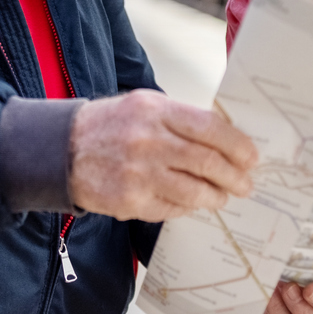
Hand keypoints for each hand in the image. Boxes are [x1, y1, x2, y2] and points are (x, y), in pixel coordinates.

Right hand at [69, 91, 258, 220]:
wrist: (61, 150)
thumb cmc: (109, 126)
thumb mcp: (144, 105)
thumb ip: (181, 119)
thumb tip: (225, 140)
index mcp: (155, 111)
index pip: (210, 128)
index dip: (237, 145)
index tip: (251, 157)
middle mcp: (148, 141)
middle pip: (207, 161)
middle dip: (233, 176)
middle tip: (245, 183)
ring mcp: (139, 174)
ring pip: (194, 190)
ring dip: (215, 195)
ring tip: (222, 196)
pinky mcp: (130, 202)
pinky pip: (172, 208)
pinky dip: (188, 206)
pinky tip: (193, 202)